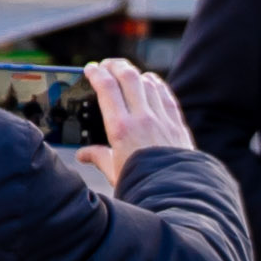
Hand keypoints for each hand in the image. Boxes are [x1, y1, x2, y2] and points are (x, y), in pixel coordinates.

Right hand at [81, 55, 189, 183]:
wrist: (174, 196)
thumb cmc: (140, 185)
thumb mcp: (114, 172)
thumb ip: (98, 158)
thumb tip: (83, 154)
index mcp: (121, 129)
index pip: (107, 88)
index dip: (97, 73)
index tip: (90, 69)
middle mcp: (142, 119)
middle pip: (128, 77)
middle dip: (115, 65)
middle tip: (106, 65)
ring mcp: (162, 119)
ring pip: (148, 82)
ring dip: (135, 73)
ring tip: (126, 72)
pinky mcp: (177, 124)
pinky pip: (166, 95)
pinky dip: (156, 84)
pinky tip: (150, 82)